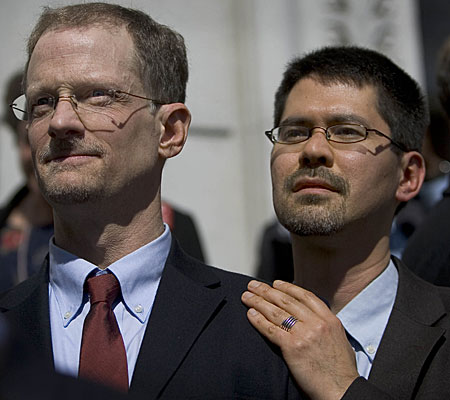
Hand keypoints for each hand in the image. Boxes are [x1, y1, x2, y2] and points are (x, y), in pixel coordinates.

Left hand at [241, 280, 358, 399]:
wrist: (342, 390)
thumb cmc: (341, 372)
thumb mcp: (339, 339)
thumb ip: (324, 325)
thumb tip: (311, 318)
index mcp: (329, 320)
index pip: (305, 296)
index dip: (287, 287)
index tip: (275, 283)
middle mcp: (317, 323)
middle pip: (286, 301)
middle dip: (266, 291)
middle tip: (254, 285)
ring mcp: (304, 334)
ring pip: (276, 312)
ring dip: (258, 302)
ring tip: (247, 297)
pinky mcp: (293, 347)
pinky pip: (271, 329)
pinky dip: (259, 320)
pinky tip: (250, 314)